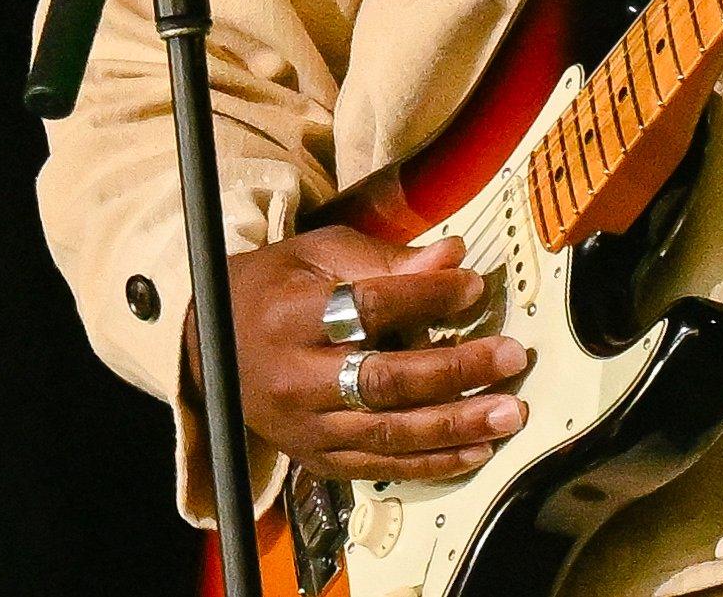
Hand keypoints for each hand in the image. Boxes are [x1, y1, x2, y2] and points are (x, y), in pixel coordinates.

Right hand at [218, 227, 529, 482]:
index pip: (369, 308)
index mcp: (291, 316)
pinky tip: (476, 450)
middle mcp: (294, 378)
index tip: (474, 286)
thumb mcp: (321, 254)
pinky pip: (380, 468)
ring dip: (455, 426)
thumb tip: (455, 256)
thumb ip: (388, 261)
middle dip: (455, 371)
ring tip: (509, 413)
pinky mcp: (315, 458)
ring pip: (387, 433)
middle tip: (511, 356)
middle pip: (383, 380)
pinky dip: (432, 463)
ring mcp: (304, 427)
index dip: (427, 297)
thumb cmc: (277, 288)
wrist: (211, 345)